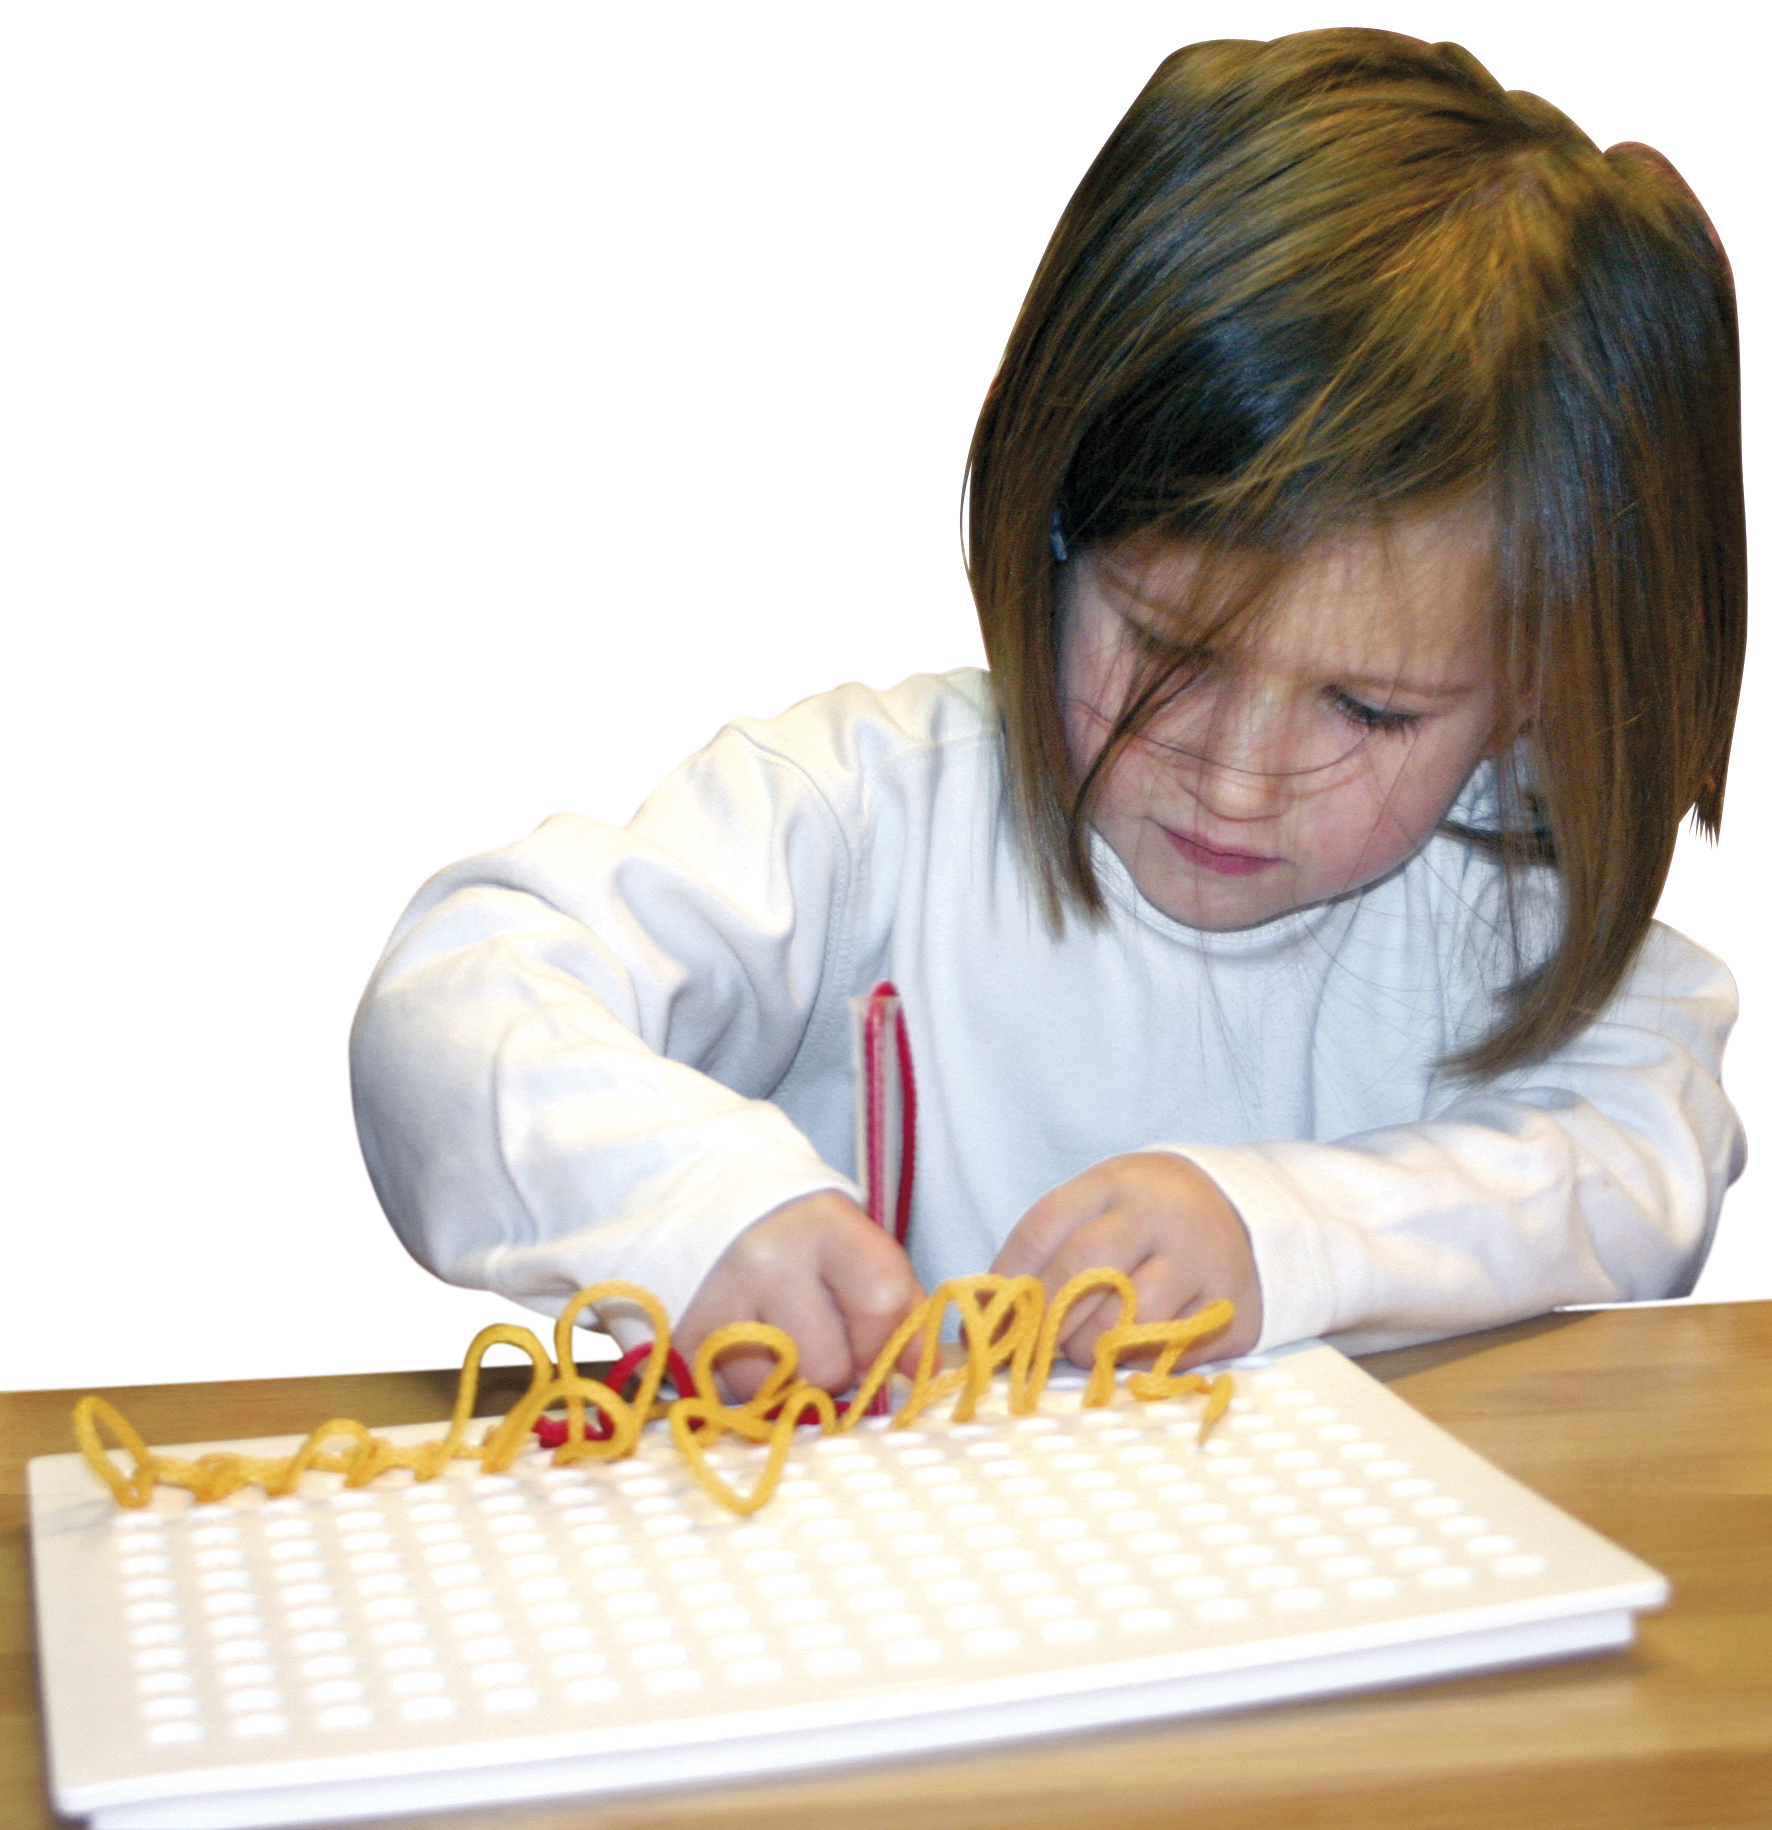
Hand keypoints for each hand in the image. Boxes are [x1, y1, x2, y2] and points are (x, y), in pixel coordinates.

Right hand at [675, 1191, 924, 1399]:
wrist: (700, 1205)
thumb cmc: (796, 1240)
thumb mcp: (853, 1246)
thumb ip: (897, 1304)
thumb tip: (923, 1371)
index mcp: (824, 1224)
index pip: (883, 1302)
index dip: (885, 1338)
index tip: (872, 1337)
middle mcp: (766, 1257)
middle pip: (828, 1367)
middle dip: (831, 1368)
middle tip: (811, 1332)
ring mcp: (716, 1299)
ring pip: (776, 1394)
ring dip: (781, 1384)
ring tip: (769, 1337)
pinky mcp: (679, 1340)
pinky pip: (729, 1400)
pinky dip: (740, 1388)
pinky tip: (736, 1348)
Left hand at [991, 1153, 1261, 1368]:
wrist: (1244, 1211)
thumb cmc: (1146, 1216)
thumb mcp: (1098, 1206)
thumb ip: (1045, 1249)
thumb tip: (981, 1311)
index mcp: (1115, 1183)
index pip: (1044, 1228)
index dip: (1008, 1279)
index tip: (992, 1315)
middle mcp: (1161, 1216)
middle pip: (1084, 1271)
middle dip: (1048, 1318)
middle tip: (1038, 1342)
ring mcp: (1204, 1260)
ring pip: (1132, 1320)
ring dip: (1095, 1348)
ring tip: (1088, 1347)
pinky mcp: (1233, 1308)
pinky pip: (1174, 1352)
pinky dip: (1142, 1362)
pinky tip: (1134, 1350)